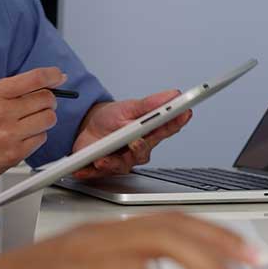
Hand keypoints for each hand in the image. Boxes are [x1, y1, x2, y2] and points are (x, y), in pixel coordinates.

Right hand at [0, 67, 65, 186]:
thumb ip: (13, 91)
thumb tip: (44, 83)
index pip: (35, 78)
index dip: (52, 76)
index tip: (59, 77)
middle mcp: (3, 111)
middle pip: (47, 99)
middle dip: (48, 102)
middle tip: (40, 106)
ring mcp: (10, 133)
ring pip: (48, 119)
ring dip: (44, 121)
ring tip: (29, 124)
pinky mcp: (15, 152)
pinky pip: (41, 139)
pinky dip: (36, 137)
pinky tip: (22, 138)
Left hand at [72, 91, 192, 178]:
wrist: (87, 126)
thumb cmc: (112, 119)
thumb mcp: (130, 107)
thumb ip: (150, 104)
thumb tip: (173, 95)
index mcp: (148, 133)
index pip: (166, 129)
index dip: (176, 122)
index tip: (183, 113)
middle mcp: (138, 150)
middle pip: (143, 151)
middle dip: (140, 147)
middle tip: (136, 142)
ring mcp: (122, 161)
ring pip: (122, 165)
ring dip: (112, 162)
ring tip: (102, 158)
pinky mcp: (104, 169)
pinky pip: (98, 173)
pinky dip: (90, 171)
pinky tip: (84, 169)